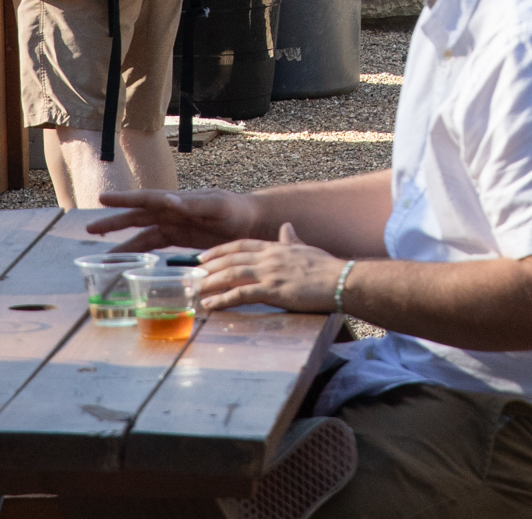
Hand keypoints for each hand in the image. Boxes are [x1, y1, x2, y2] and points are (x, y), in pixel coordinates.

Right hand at [86, 187, 260, 252]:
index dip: (124, 200)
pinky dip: (138, 253)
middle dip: (114, 221)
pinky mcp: (179, 238)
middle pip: (137, 216)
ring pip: (141, 234)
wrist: (251, 222)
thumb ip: (193, 205)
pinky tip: (126, 262)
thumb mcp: (217, 205)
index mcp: (178, 200)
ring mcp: (174, 225)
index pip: (146, 199)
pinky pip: (153, 245)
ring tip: (101, 255)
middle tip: (89, 227)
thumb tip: (168, 200)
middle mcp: (171, 211)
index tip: (102, 200)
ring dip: (122, 243)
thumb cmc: (236, 210)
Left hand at [197, 223, 340, 314]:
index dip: (220, 250)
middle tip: (192, 273)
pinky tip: (210, 305)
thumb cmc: (327, 268)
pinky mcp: (273, 291)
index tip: (204, 256)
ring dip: (211, 282)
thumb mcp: (306, 249)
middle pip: (232, 258)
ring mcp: (270, 273)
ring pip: (232, 274)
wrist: (340, 280)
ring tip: (195, 290)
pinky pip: (242, 294)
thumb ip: (292, 240)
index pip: (241, 245)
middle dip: (209, 266)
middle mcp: (269, 257)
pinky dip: (223, 299)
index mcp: (275, 247)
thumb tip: (286, 226)